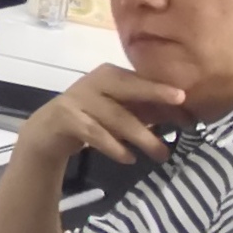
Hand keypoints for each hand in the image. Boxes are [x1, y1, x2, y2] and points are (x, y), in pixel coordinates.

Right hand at [20, 64, 185, 169]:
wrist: (47, 131)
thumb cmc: (91, 118)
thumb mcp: (117, 110)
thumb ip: (144, 110)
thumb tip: (183, 117)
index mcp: (109, 74)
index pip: (139, 78)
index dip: (161, 88)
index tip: (185, 98)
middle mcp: (93, 81)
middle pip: (128, 88)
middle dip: (154, 94)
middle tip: (180, 103)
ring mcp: (78, 99)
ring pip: (116, 116)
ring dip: (141, 136)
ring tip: (161, 154)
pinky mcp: (65, 118)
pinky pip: (95, 133)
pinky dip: (114, 146)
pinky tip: (129, 158)